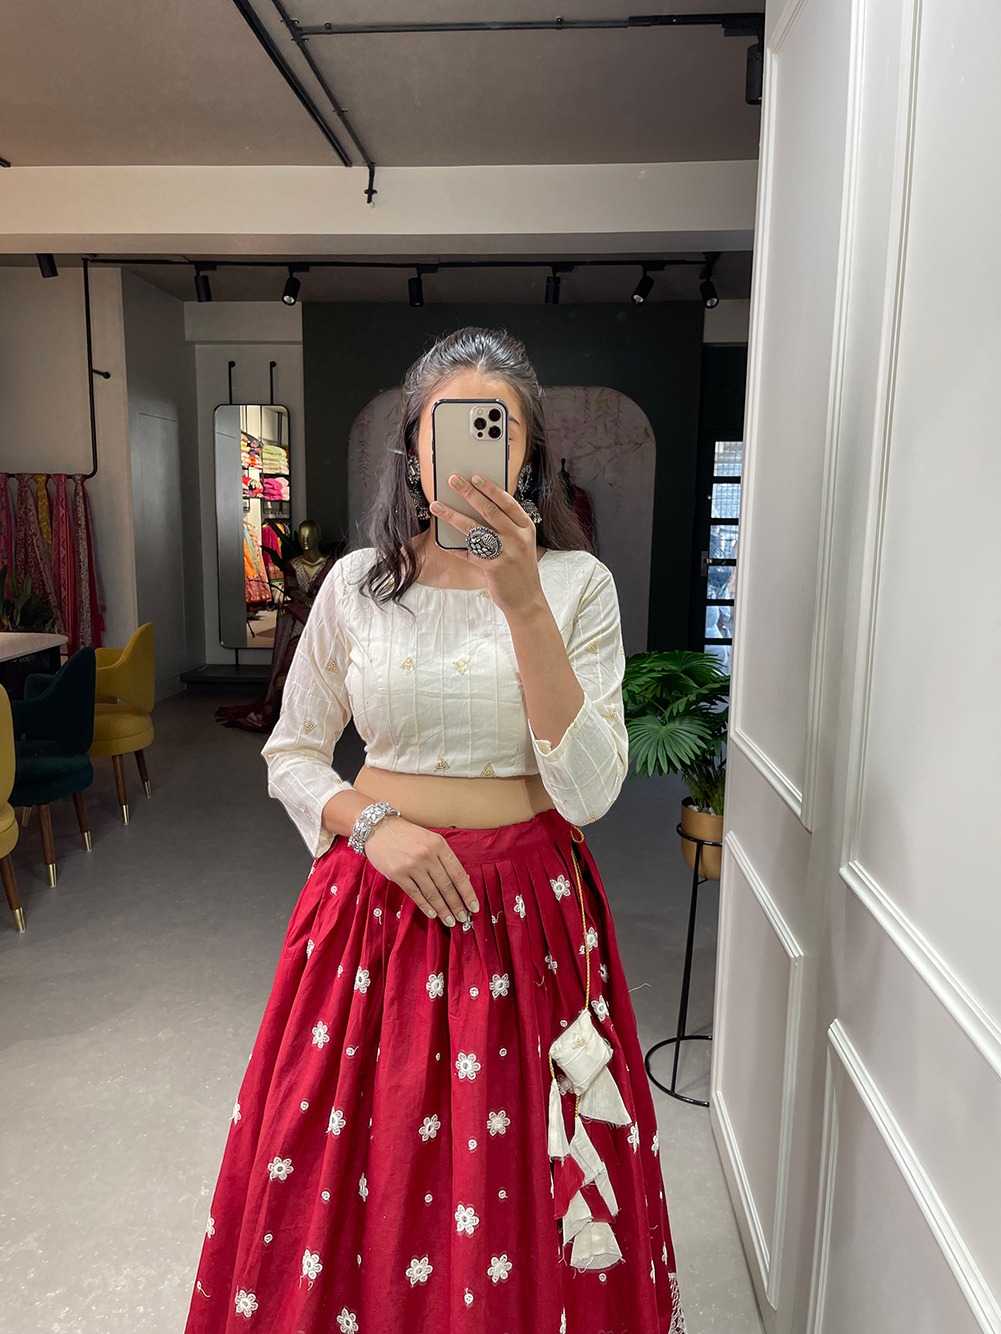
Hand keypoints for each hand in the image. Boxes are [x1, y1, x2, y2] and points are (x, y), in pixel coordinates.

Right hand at [363, 815, 479, 926]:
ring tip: (450, 920)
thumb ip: (444, 857)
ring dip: (443, 909)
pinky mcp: (398, 874)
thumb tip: (461, 880)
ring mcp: (412, 866)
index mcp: (439, 845)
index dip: (467, 893)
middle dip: (456, 905)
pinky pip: (415, 894)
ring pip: (432, 893)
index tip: (474, 906)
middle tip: (463, 918)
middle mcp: (427, 855)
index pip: (458, 873)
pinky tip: (433, 914)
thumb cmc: (408, 835)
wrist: (379, 829)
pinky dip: (425, 906)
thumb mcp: (430, 839)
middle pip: (446, 886)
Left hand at [428, 472, 545, 616]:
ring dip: (452, 515)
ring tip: (436, 506)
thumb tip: (477, 507)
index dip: (490, 488)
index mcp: (526, 528)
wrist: (526, 599)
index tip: (475, 477)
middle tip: (452, 480)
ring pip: (473, 528)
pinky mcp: (493, 567)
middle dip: (468, 493)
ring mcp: (506, 552)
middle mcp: (518, 537)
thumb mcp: (521, 544)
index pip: (507, 502)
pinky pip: (467, 552)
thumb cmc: (519, 568)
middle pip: (489, 510)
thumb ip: (506, 527)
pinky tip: (440, 540)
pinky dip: (453, 546)